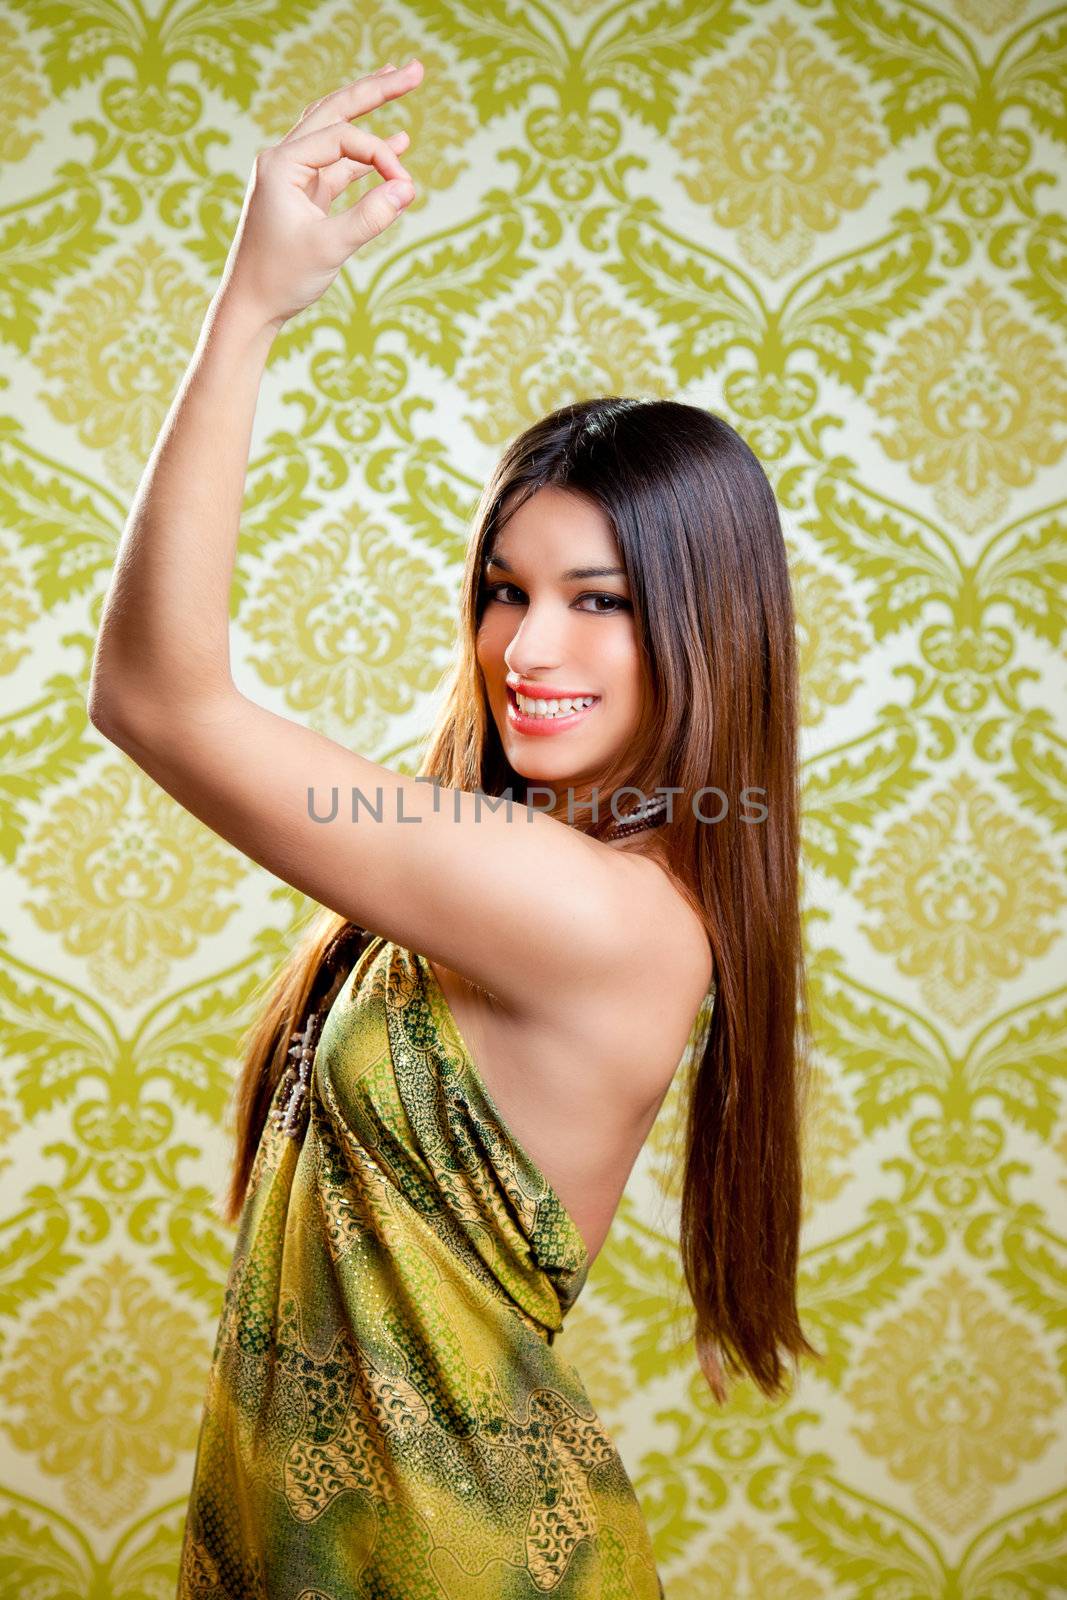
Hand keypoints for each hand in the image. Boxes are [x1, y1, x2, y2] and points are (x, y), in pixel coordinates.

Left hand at [217, 59, 423, 329]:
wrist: (250, 306)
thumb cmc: (280, 278)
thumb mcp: (329, 248)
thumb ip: (369, 217)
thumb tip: (408, 188)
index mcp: (281, 163)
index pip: (341, 138)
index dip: (379, 154)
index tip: (405, 185)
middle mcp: (283, 160)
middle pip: (335, 111)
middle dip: (375, 91)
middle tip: (415, 70)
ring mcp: (293, 176)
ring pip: (335, 131)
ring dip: (368, 110)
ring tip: (400, 82)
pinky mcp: (304, 196)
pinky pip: (339, 164)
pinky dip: (366, 155)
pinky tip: (397, 140)